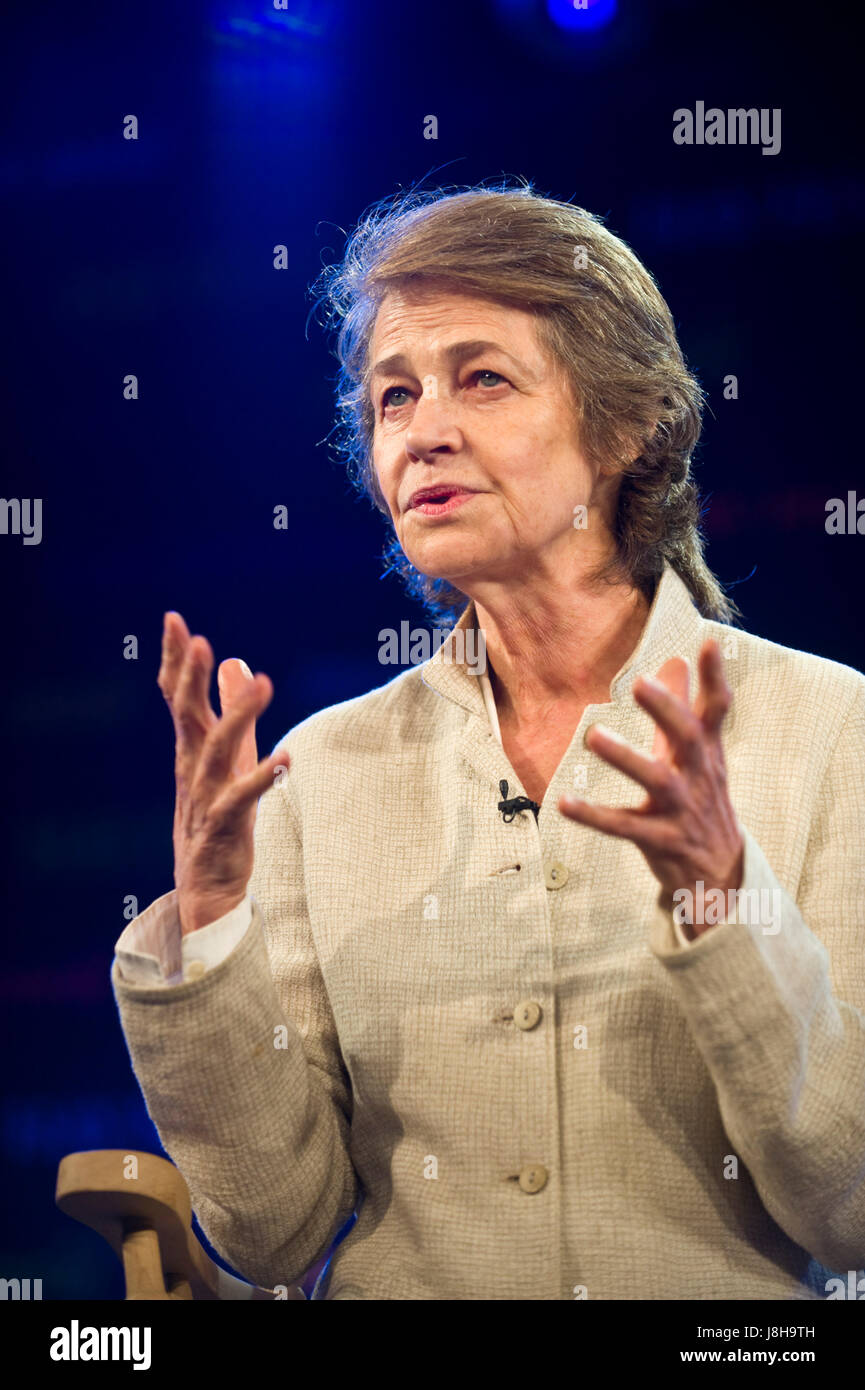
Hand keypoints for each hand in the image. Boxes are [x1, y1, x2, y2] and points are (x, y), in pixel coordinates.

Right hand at [158, 611, 289, 935]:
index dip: (175, 660)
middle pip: (187, 717)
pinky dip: (264, 777)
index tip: (173, 620)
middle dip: (190, 679)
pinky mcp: (224, 826)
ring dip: (238, 718)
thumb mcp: (225, 756)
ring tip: (262, 686)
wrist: (205, 887)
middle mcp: (192, 768)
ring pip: (216, 752)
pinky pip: (242, 800)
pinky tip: (286, 758)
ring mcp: (205, 797)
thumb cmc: (215, 816)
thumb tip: (233, 662)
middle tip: (198, 642)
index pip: (177, 697)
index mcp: (191, 748)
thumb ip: (229, 710)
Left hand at [558, 638, 742, 937]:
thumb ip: (684, 707)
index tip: (709, 644)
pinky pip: (625, 828)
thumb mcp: (696, 755)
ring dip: (627, 759)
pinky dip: (595, 816)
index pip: (716, 711)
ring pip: (658, 782)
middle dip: (668, 711)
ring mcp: (681, 811)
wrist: (721, 875)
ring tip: (594, 737)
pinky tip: (564, 803)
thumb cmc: (701, 801)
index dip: (715, 678)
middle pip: (690, 739)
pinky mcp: (661, 841)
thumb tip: (677, 660)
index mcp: (706, 753)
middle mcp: (698, 778)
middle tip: (642, 682)